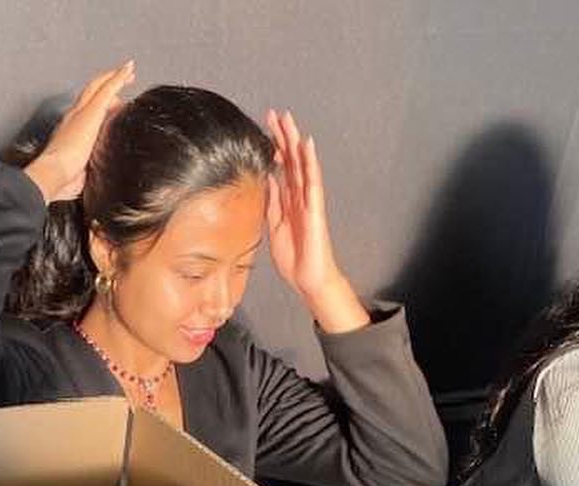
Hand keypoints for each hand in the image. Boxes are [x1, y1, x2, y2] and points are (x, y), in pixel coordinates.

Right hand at [24, 61, 134, 203]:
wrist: (52, 174)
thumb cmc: (60, 180)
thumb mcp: (77, 175)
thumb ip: (86, 172)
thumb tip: (96, 181)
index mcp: (68, 132)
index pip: (85, 113)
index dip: (98, 108)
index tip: (111, 108)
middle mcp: (72, 118)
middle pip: (90, 94)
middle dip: (107, 86)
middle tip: (123, 81)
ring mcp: (81, 113)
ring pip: (99, 87)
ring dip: (114, 79)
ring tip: (130, 73)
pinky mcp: (91, 113)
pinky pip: (107, 89)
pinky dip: (118, 78)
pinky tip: (129, 69)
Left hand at [265, 109, 368, 333]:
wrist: (309, 279)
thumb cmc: (294, 258)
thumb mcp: (274, 227)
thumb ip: (272, 203)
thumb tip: (267, 180)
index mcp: (288, 201)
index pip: (281, 168)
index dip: (273, 148)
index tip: (263, 129)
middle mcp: (299, 196)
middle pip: (291, 160)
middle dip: (282, 137)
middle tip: (273, 114)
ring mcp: (308, 201)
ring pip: (301, 165)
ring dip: (294, 142)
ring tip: (288, 120)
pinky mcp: (315, 209)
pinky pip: (313, 182)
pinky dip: (310, 162)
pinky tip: (306, 145)